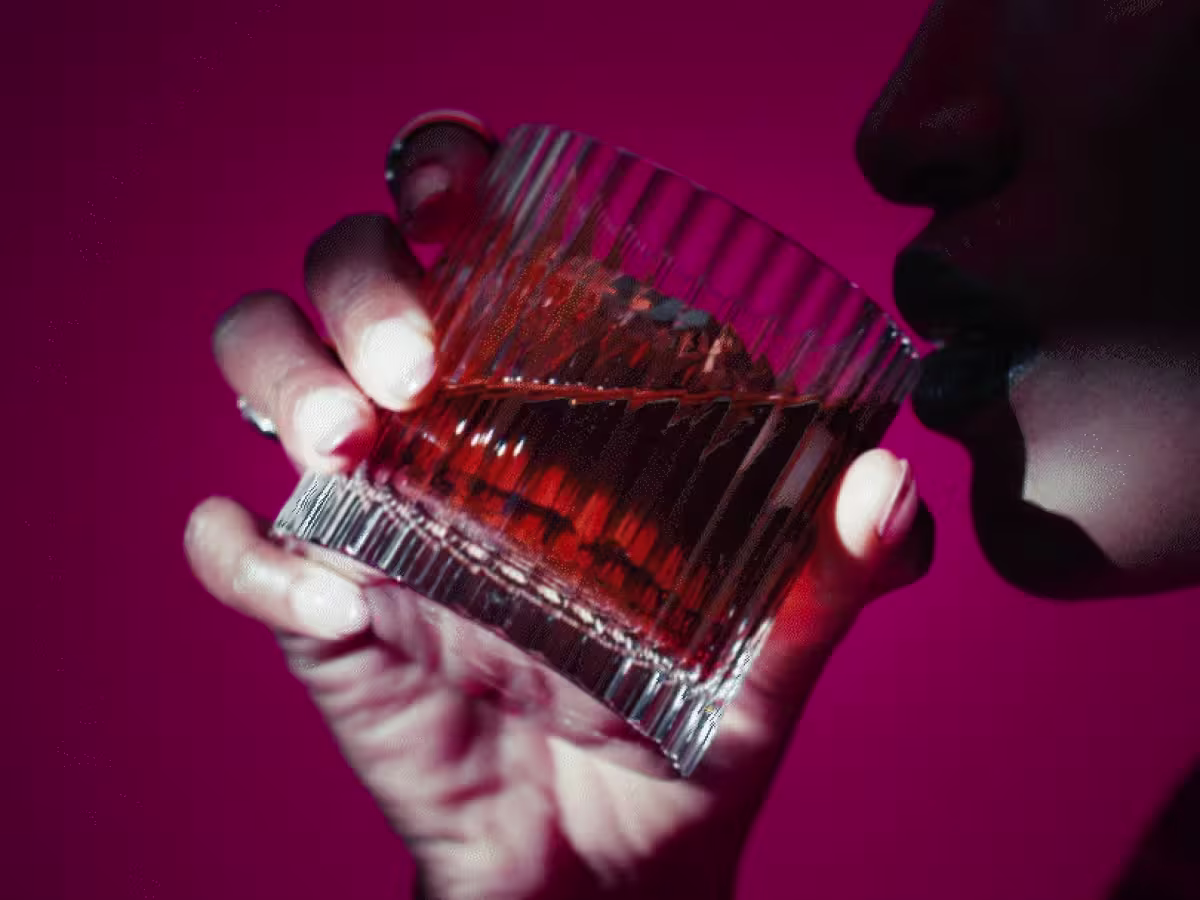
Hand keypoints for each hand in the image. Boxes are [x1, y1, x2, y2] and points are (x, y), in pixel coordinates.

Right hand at [184, 116, 934, 899]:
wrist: (613, 864)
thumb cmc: (689, 733)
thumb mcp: (773, 648)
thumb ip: (833, 571)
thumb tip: (888, 481)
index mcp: (550, 394)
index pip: (466, 228)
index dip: (438, 170)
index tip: (451, 188)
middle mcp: (447, 420)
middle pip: (347, 272)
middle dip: (360, 282)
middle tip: (415, 367)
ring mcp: (372, 503)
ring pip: (263, 365)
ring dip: (279, 373)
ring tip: (345, 442)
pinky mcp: (320, 602)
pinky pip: (233, 550)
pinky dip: (248, 557)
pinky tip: (330, 601)